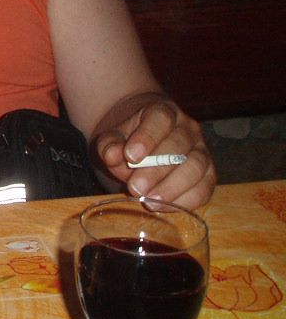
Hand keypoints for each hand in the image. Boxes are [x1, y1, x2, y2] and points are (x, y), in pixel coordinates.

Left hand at [94, 92, 215, 210]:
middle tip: (135, 187)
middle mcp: (188, 129)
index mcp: (163, 111)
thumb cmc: (127, 139)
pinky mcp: (208, 175)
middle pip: (179, 146)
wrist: (142, 142)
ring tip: (148, 201)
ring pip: (196, 168)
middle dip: (156, 170)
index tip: (130, 156)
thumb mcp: (112, 137)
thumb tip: (112, 155)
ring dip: (172, 188)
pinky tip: (161, 207)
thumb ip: (109, 145)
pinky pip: (203, 189)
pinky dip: (184, 201)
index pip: (161, 119)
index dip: (147, 137)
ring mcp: (201, 151)